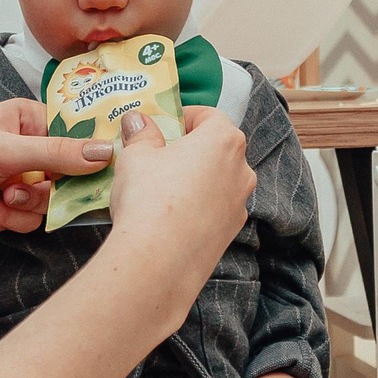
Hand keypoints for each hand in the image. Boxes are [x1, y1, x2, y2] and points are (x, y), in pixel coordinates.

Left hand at [0, 99, 117, 255]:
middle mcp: (25, 148)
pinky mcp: (6, 210)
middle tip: (24, 187)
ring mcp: (16, 180)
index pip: (74, 130)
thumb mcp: (5, 150)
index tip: (104, 165)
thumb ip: (59, 153)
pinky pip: (30, 219)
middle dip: (47, 187)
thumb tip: (107, 152)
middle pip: (68, 172)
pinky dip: (7, 218)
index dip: (88, 149)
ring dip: (23, 204)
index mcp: (25, 118)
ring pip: (51, 201)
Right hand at [102, 106, 253, 270]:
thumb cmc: (149, 198)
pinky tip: (169, 217)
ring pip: (217, 180)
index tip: (160, 125)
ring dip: (195, 179)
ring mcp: (240, 203)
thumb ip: (141, 133)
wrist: (158, 261)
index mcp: (224, 140)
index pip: (208, 115)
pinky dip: (197, 207)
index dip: (182, 116)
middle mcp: (242, 169)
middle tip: (157, 157)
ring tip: (160, 189)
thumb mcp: (136, 155)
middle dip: (189, 149)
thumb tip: (138, 120)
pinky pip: (214, 209)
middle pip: (217, 148)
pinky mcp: (232, 232)